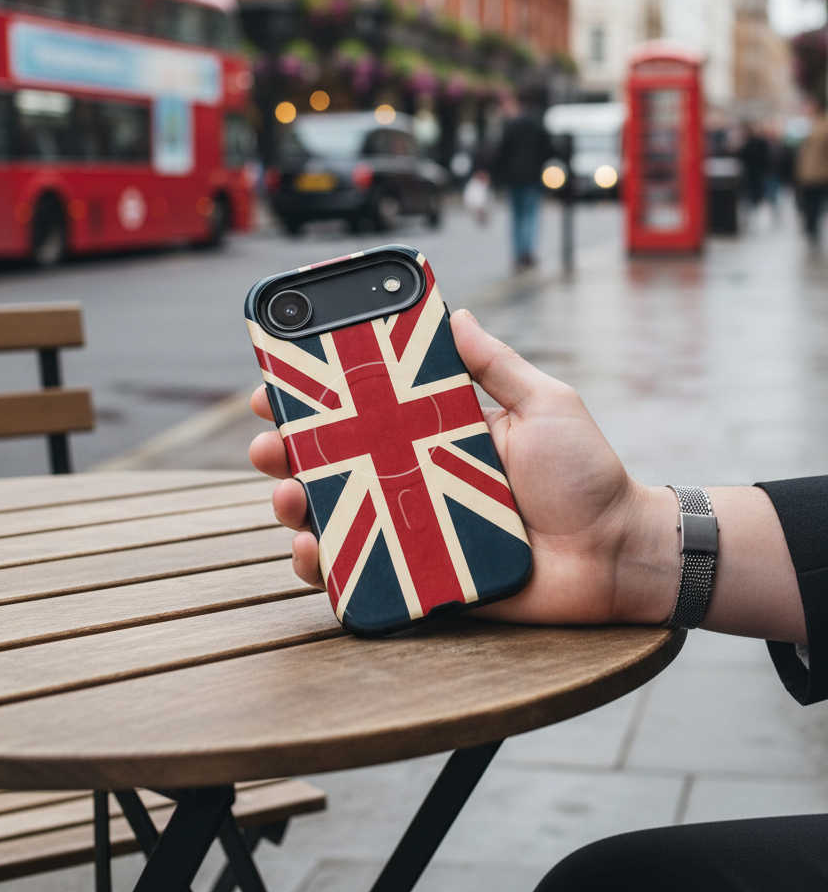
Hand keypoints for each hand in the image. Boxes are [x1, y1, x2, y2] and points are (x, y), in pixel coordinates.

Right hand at [249, 309, 679, 625]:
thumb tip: (456, 314)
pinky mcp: (427, 577)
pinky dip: (329, 566)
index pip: (370, 412)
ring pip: (341, 517)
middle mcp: (421, 480)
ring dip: (300, 506)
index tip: (281, 383)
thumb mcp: (547, 404)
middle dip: (293, 453)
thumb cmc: (589, 476)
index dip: (322, 399)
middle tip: (271, 443)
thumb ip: (499, 364)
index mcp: (443, 435)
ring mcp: (420, 530)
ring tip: (288, 495)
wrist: (620, 553)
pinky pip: (366, 573)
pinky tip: (312, 552)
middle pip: (341, 465)